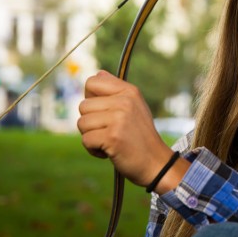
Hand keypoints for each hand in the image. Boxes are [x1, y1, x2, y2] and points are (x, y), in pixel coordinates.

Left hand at [77, 70, 175, 186]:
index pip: (92, 82)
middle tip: (108, 131)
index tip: (103, 112)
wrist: (156, 163)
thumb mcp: (134, 107)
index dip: (91, 98)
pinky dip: (93, 150)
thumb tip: (98, 73)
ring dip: (91, 136)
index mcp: (129, 91)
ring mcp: (118, 118)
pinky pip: (85, 140)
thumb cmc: (141, 136)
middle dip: (90, 122)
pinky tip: (109, 151)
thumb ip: (116, 91)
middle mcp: (124, 101)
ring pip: (82, 123)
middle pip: (83, 106)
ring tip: (109, 141)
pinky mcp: (112, 137)